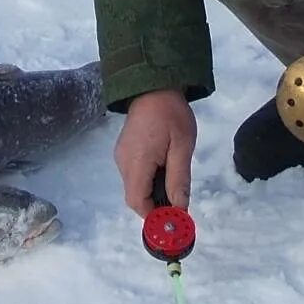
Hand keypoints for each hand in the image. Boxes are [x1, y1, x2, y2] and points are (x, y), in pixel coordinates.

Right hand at [115, 89, 196, 217]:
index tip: (173, 219)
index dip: (153, 215)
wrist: (153, 85)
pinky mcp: (124, 150)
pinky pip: (135, 174)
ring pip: (136, 186)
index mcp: (136, 162)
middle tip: (179, 198)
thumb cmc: (171, 114)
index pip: (137, 202)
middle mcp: (123, 162)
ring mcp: (121, 156)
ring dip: (154, 190)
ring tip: (174, 175)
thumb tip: (179, 208)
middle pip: (135, 196)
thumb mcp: (182, 147)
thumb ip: (179, 179)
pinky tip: (164, 166)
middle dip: (156, 204)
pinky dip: (149, 179)